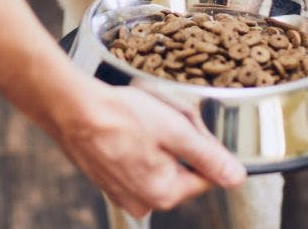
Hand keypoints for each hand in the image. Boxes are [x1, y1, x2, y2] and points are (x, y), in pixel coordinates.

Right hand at [49, 82, 246, 217]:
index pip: (206, 175)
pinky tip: (127, 124)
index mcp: (164, 194)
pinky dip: (136, 142)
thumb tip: (236, 177)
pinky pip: (136, 160)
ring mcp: (122, 191)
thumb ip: (209, 157)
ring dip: (158, 140)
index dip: (203, 145)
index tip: (188, 125)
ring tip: (142, 118)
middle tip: (164, 116)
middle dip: (179, 141)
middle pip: (182, 168)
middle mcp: (142, 200)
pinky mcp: (107, 178)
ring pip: (159, 163)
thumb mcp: (176, 130)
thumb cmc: (120, 116)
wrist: (71, 108)